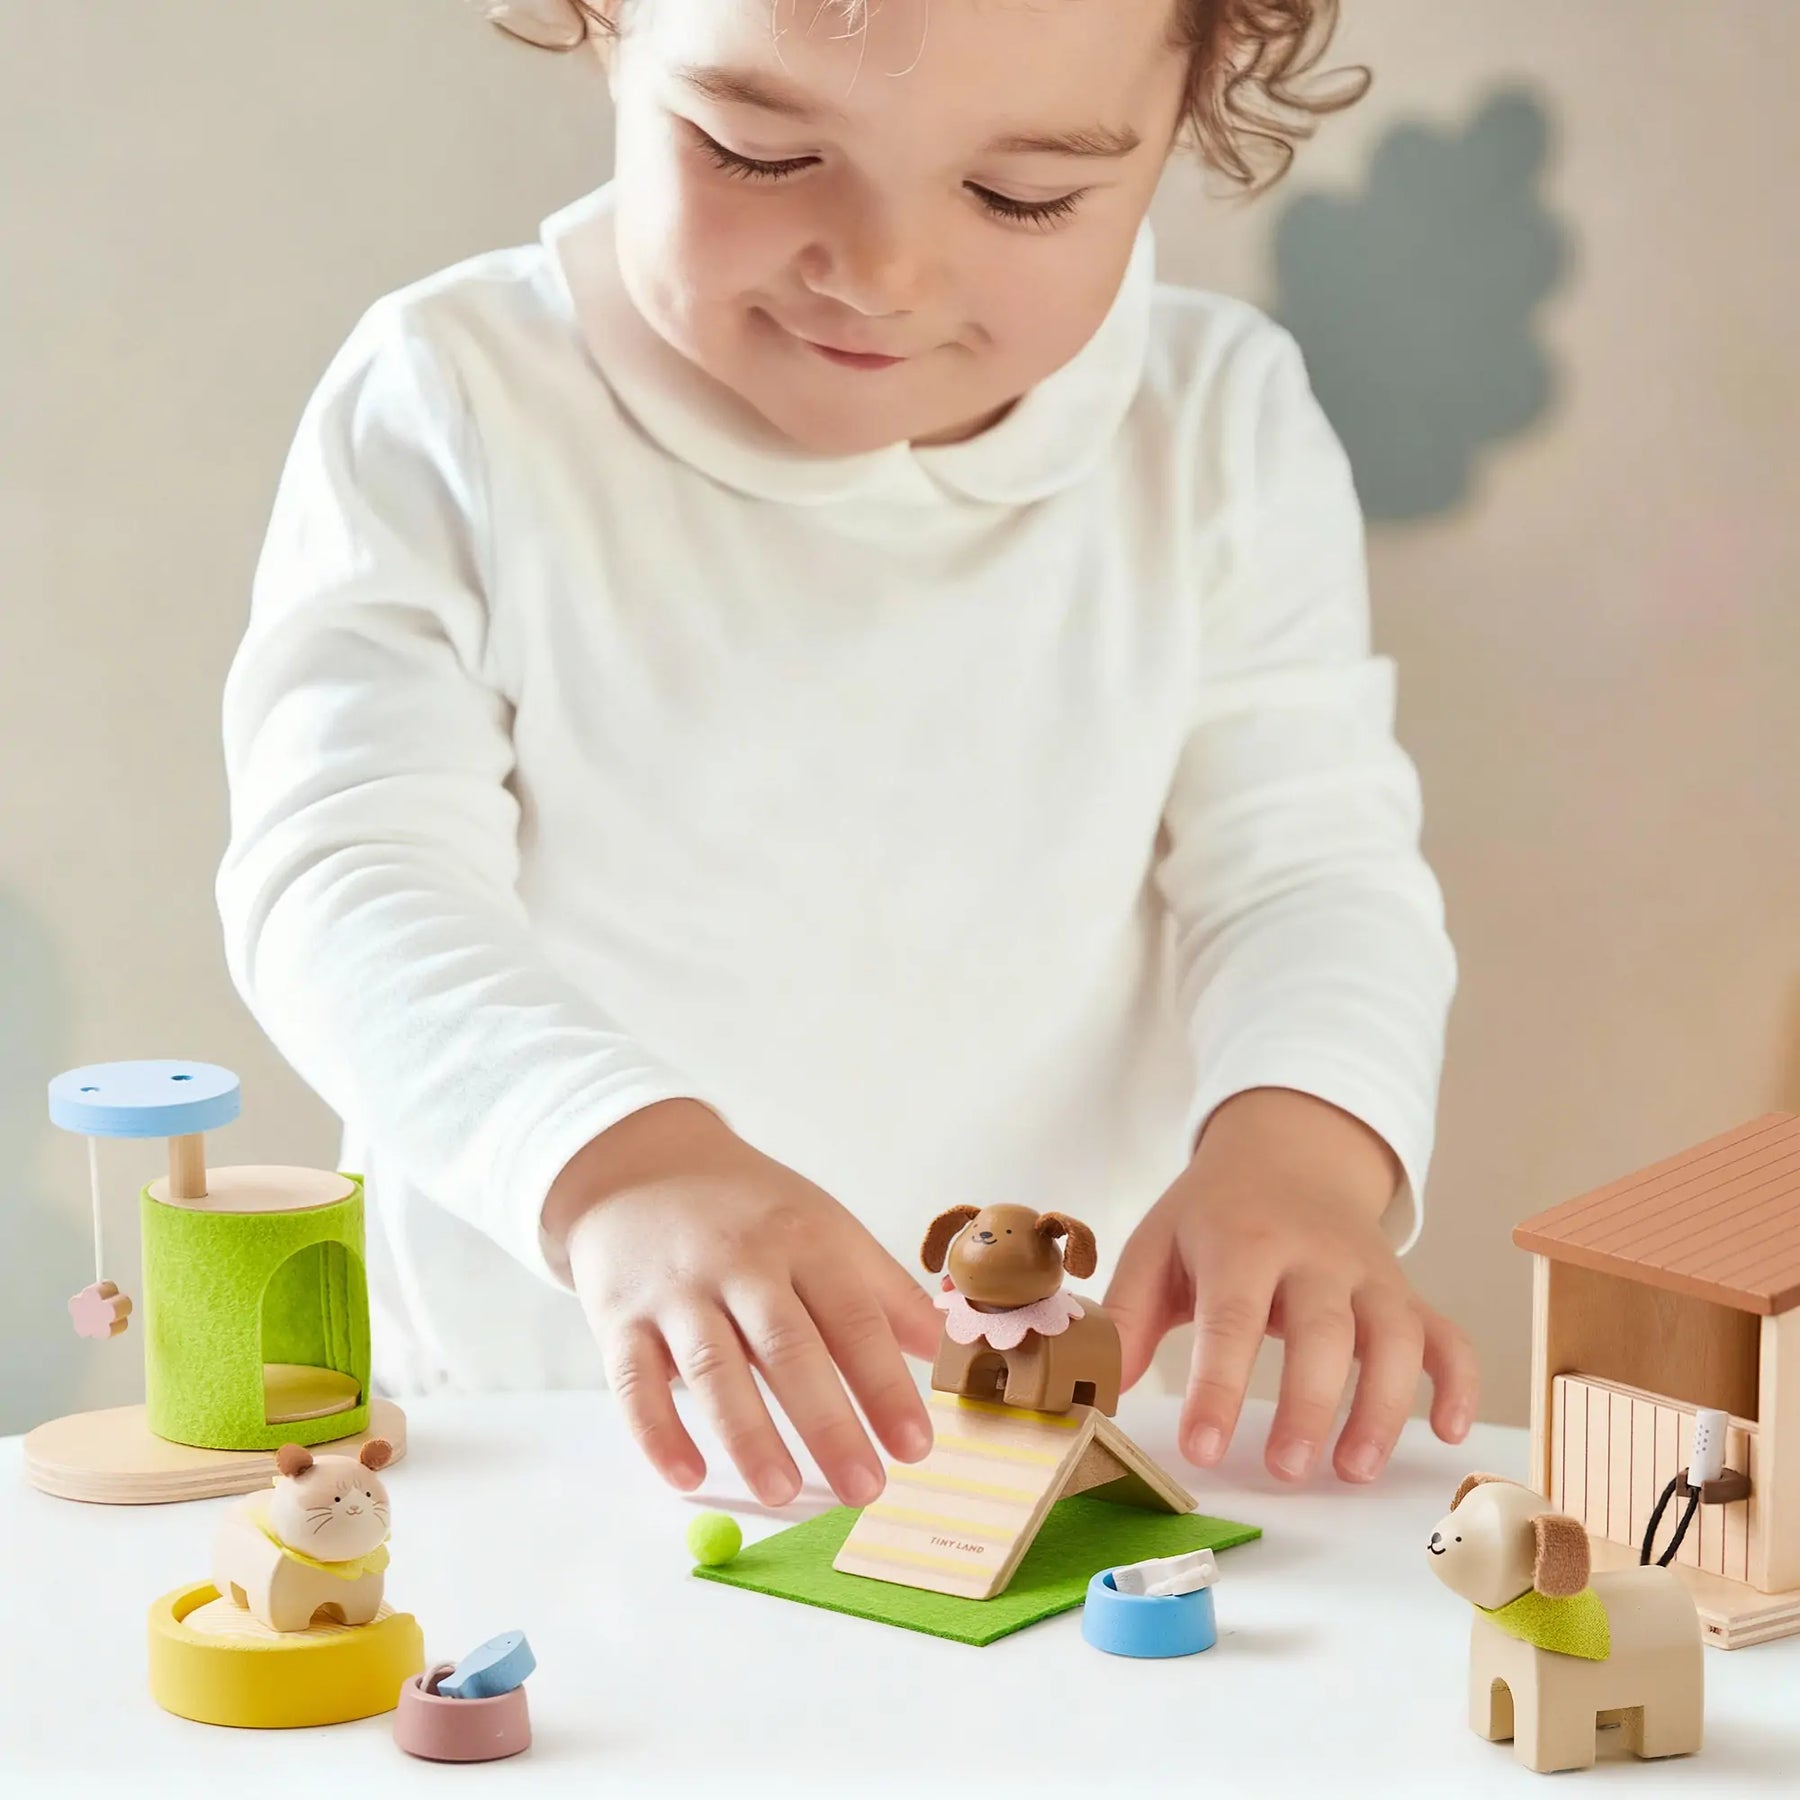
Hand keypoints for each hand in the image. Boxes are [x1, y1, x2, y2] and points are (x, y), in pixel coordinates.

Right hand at [545, 1100, 939, 1507]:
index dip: (887, 1385)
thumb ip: (883, 1289)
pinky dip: (660, 1433)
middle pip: (790, 1348)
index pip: (854, 1318)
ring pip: (715, 1368)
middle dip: (830, 1424)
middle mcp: (741, 1263)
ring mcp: (678, 1290)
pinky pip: (636, 1382)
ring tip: (784, 1492)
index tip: (916, 1448)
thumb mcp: (824, 1226)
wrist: (640, 1166)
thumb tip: (943, 1348)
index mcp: (804, 1239)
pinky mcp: (621, 1317)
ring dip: (749, 1435)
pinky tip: (690, 1478)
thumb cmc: (748, 1209)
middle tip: (866, 1489)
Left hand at [1104, 1088, 1477, 1483]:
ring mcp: (1368, 1272)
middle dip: (1309, 1404)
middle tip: (1285, 1470)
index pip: (1232, 1318)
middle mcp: (1314, 1254)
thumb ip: (1126, 1315)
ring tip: (1352, 1471)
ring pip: (1394, 1337)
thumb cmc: (1213, 1215)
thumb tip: (1099, 1386)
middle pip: (1324, 1330)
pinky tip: (1449, 1432)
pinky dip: (1458, 1381)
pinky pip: (1446, 1334)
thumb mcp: (1157, 1245)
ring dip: (1384, 1406)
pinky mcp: (1404, 1290)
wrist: (1286, 1151)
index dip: (1218, 1387)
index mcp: (1242, 1241)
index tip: (1204, 1449)